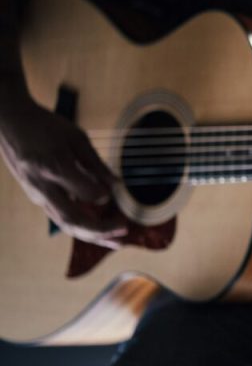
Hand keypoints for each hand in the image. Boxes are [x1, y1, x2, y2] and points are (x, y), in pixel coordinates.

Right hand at [0, 99, 126, 248]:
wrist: (10, 123)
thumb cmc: (46, 126)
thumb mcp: (76, 138)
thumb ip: (96, 164)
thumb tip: (116, 186)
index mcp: (54, 167)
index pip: (84, 192)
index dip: (103, 195)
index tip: (115, 190)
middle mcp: (43, 187)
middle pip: (72, 219)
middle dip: (100, 230)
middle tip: (125, 230)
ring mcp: (37, 195)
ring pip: (65, 224)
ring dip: (93, 236)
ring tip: (118, 242)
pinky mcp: (37, 197)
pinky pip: (61, 218)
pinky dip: (82, 227)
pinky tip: (101, 232)